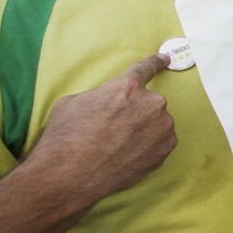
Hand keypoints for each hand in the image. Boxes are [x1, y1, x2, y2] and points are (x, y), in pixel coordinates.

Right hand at [28, 53, 175, 207]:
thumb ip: (101, 95)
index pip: (145, 69)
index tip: (165, 58)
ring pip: (156, 123)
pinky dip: (147, 147)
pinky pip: (160, 142)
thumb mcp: (74, 102)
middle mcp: (151, 104)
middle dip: (134, 113)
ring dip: (142, 131)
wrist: (70, 174)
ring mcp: (162, 128)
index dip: (155, 62)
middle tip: (112, 130)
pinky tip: (127, 155)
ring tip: (117, 146)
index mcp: (127, 87)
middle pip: (147, 103)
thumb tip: (108, 99)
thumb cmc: (66, 137)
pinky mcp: (166, 149)